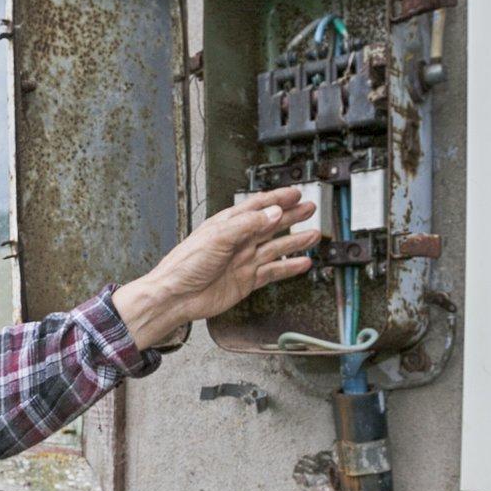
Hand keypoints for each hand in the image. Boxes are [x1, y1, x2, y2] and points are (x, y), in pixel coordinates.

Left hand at [113, 186, 319, 346]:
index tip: (295, 193)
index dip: (277, 199)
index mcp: (228, 224)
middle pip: (271, 225)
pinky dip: (289, 268)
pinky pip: (273, 272)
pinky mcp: (246, 281)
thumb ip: (247, 225)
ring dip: (295, 241)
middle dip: (291, 216)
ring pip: (276, 248)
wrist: (176, 297)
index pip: (258, 206)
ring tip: (314, 235)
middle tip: (309, 209)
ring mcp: (243, 261)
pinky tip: (302, 263)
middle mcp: (238, 241)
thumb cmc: (185, 266)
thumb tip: (272, 213)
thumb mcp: (218, 237)